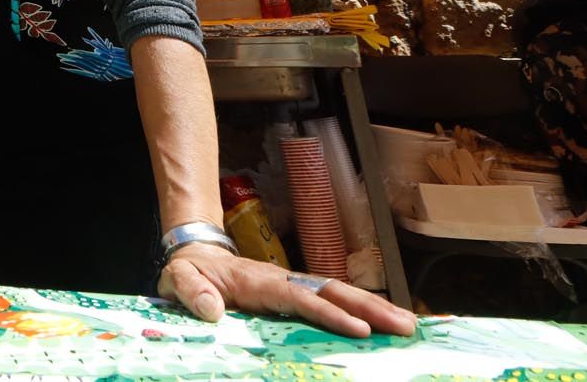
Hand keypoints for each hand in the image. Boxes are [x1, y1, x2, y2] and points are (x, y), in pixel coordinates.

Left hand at [157, 244, 417, 338]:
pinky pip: (331, 303)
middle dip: (370, 308)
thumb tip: (212, 310)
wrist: (195, 256)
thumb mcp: (179, 280)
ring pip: (338, 294)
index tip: (359, 330)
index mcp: (261, 281)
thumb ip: (192, 291)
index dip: (330, 313)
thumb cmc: (190, 272)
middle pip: (333, 291)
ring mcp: (292, 286)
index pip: (301, 297)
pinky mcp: (295, 295)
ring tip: (408, 326)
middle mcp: (284, 280)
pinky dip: (359, 312)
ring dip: (373, 308)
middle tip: (405, 326)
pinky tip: (381, 327)